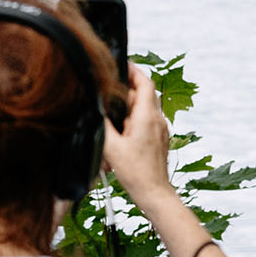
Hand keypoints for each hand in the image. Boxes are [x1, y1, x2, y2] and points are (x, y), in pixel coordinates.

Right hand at [102, 65, 173, 200]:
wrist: (154, 194)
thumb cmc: (136, 173)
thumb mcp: (111, 147)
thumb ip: (102, 124)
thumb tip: (95, 108)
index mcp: (148, 117)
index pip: (145, 82)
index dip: (134, 70)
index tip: (122, 62)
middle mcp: (157, 120)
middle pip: (142, 95)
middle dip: (124, 92)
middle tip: (107, 92)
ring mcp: (160, 130)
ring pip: (143, 109)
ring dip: (127, 109)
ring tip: (110, 116)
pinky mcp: (158, 140)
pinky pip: (145, 123)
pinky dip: (131, 122)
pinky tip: (118, 134)